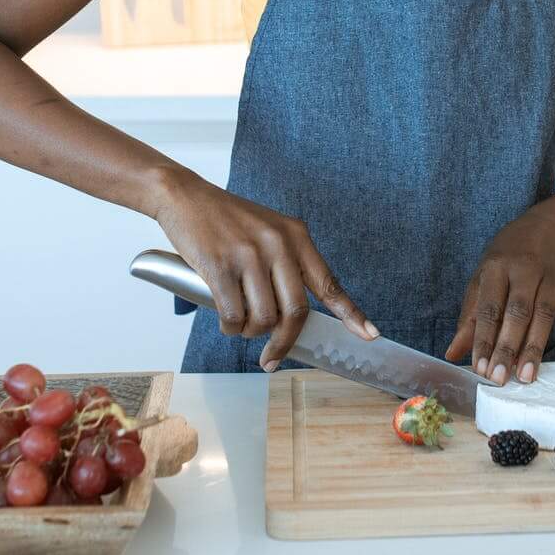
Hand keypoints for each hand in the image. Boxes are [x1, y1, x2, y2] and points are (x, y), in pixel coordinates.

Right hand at [149, 172, 374, 370]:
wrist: (185, 196)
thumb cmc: (226, 220)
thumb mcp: (269, 231)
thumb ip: (286, 264)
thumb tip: (293, 315)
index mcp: (296, 235)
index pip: (329, 282)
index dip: (351, 313)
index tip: (369, 335)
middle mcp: (278, 244)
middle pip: (296, 311)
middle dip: (285, 342)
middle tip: (272, 357)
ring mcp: (249, 255)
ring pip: (264, 318)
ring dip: (251, 333)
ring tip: (240, 324)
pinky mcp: (220, 266)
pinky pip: (233, 315)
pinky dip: (230, 328)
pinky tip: (225, 320)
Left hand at [444, 209, 554, 385]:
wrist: (545, 226)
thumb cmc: (507, 258)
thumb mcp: (483, 279)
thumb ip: (470, 318)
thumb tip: (452, 354)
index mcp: (496, 269)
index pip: (489, 309)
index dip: (483, 340)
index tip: (480, 368)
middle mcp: (524, 270)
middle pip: (517, 313)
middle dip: (507, 347)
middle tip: (500, 378)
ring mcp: (550, 276)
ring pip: (544, 313)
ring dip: (535, 345)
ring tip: (526, 375)